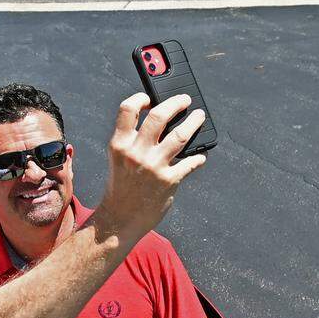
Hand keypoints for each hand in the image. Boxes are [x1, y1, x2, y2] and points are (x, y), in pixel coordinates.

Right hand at [97, 93, 207, 239]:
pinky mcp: (169, 180)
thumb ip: (134, 141)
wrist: (119, 219)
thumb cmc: (121, 187)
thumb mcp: (119, 160)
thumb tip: (161, 121)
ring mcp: (153, 166)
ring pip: (180, 135)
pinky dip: (198, 158)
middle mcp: (135, 153)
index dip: (141, 98)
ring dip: (194, 122)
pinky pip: (191, 162)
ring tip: (199, 117)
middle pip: (159, 115)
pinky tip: (199, 158)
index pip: (128, 109)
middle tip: (185, 100)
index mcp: (119, 145)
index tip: (151, 97)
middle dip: (176, 102)